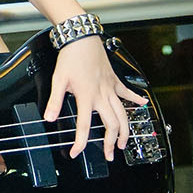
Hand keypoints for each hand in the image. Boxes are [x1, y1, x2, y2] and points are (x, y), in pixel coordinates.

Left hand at [43, 37, 146, 159]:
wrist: (82, 38)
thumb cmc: (71, 57)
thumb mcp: (58, 79)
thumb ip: (54, 101)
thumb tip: (49, 118)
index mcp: (86, 96)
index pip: (83, 126)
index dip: (79, 143)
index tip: (75, 153)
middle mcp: (101, 95)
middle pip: (111, 124)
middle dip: (112, 143)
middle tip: (110, 154)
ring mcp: (110, 88)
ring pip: (123, 114)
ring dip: (125, 130)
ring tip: (124, 143)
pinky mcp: (115, 80)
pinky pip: (127, 92)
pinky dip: (136, 99)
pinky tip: (143, 104)